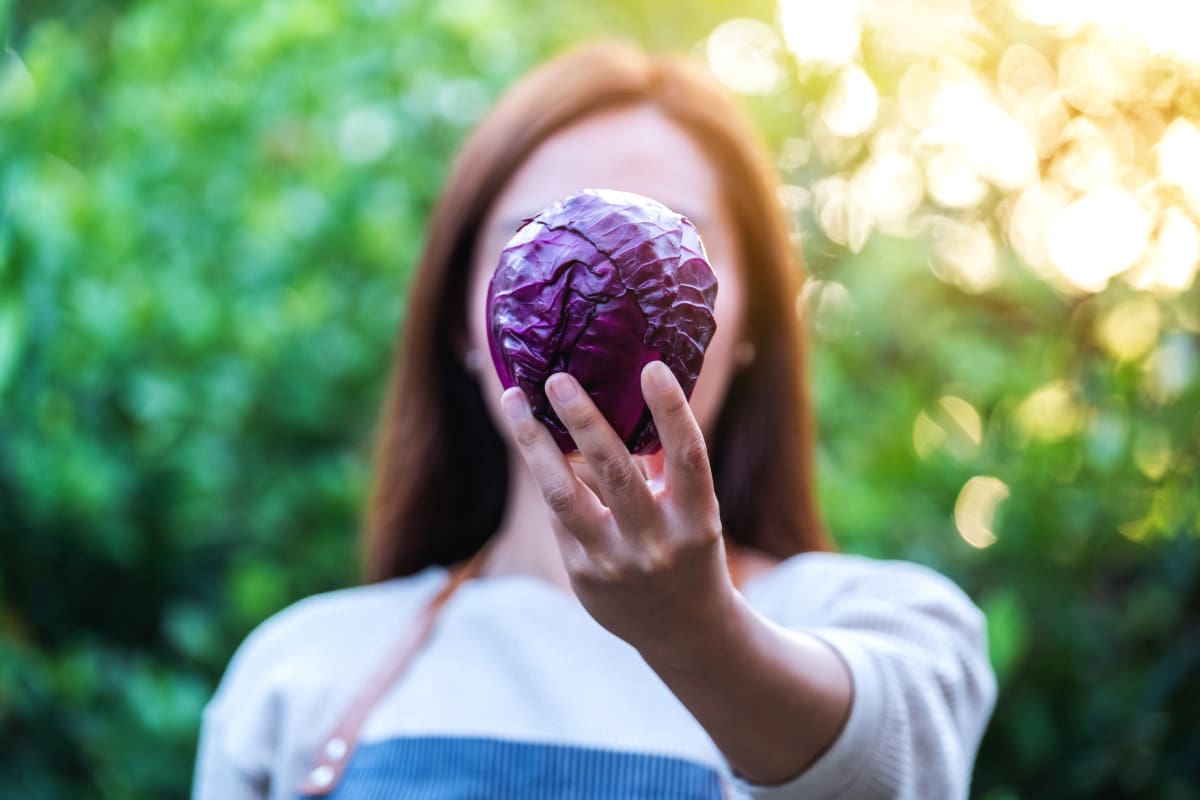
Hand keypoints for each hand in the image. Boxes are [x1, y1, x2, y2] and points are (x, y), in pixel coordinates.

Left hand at [501, 361, 736, 659]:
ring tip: (515, 400)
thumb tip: (631, 395)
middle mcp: (656, 543)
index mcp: (696, 521)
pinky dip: (544, 471)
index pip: (688, 458)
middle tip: (558, 378)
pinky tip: (530, 438)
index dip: (672, 411)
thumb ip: (667, 466)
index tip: (652, 367)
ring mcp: (614, 562)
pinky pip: (556, 512)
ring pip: (564, 495)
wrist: (684, 632)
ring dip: (535, 443)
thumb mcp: (695, 513)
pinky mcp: (582, 575)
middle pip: (616, 473)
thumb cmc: (688, 550)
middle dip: (584, 421)